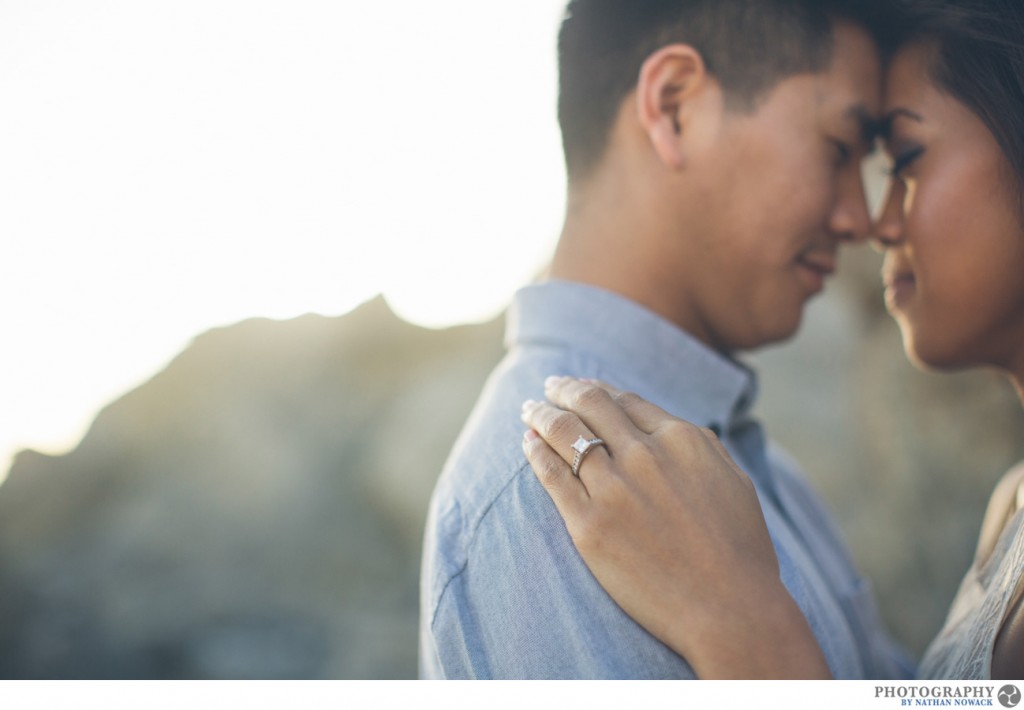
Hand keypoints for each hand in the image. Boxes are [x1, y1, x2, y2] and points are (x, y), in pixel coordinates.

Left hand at [520, 376, 829, 678]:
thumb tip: (678, 429)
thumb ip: (703, 448)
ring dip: (542, 414)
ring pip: (564, 432)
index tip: (583, 387)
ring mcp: (614, 488)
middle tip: (550, 387)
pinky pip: (552, 475)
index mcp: (681, 439)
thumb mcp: (734, 481)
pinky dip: (535, 452)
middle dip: (565, 390)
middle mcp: (644, 454)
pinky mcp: (588, 524)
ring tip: (529, 410)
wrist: (730, 609)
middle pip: (590, 405)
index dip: (599, 389)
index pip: (626, 400)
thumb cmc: (740, 552)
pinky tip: (528, 443)